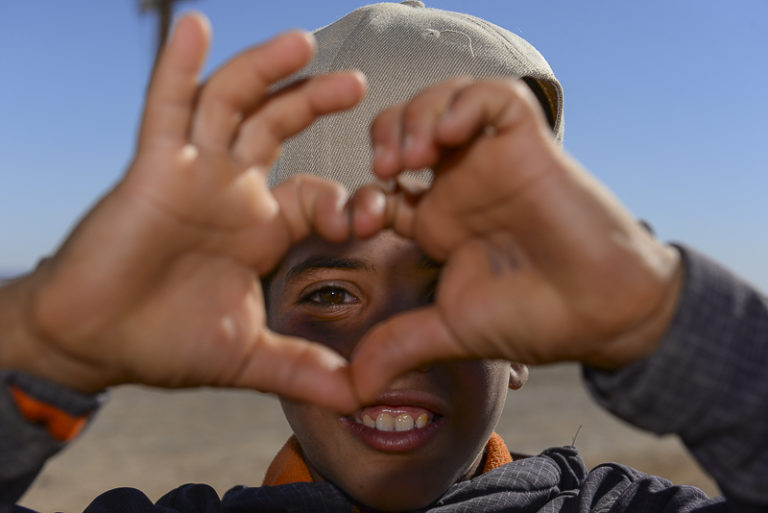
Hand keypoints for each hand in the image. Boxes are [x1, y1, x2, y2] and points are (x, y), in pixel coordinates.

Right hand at [1, 14, 366, 411]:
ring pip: (233, 105)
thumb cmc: (167, 340)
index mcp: (262, 228)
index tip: (377, 212)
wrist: (97, 341)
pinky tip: (195, 27)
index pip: (317, 195)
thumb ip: (305, 370)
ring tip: (302, 42)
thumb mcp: (249, 356)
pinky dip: (178, 67)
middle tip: (359, 85)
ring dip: (264, 70)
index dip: (348, 200)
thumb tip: (361, 397)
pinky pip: (166, 110)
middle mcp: (233, 191)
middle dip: (315, 102)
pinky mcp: (152, 169)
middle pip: (280, 129)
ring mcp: (194, 174)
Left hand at [350, 78, 681, 400]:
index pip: (381, 183)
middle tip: (385, 168)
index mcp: (437, 221)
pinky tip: (451, 132)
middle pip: (406, 127)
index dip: (358, 193)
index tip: (359, 223)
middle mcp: (461, 185)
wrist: (601, 314)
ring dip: (417, 115)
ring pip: (444, 101)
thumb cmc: (534, 318)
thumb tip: (351, 389)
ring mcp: (494, 161)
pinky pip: (494, 96)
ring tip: (414, 154)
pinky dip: (465, 101)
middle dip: (384, 134)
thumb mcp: (451, 330)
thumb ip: (399, 345)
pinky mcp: (529, 144)